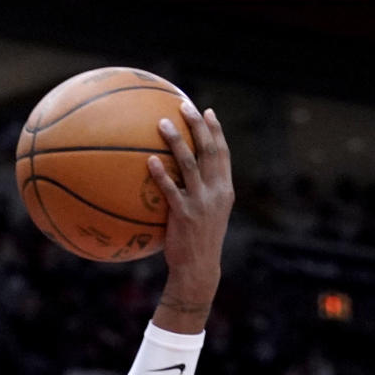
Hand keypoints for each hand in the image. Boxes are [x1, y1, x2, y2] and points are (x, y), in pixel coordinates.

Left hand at [148, 101, 233, 300]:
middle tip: (184, 106)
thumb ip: (202, 194)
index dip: (216, 131)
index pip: (223, 154)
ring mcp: (201, 203)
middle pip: (209, 151)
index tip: (207, 111)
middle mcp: (216, 192)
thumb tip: (183, 176)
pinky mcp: (184, 215)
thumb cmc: (198, 242)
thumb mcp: (208, 215)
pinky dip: (161, 174)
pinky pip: (171, 190)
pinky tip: (149, 160)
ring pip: (190, 164)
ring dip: (176, 141)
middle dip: (198, 126)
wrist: (199, 268)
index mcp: (225, 190)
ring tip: (161, 123)